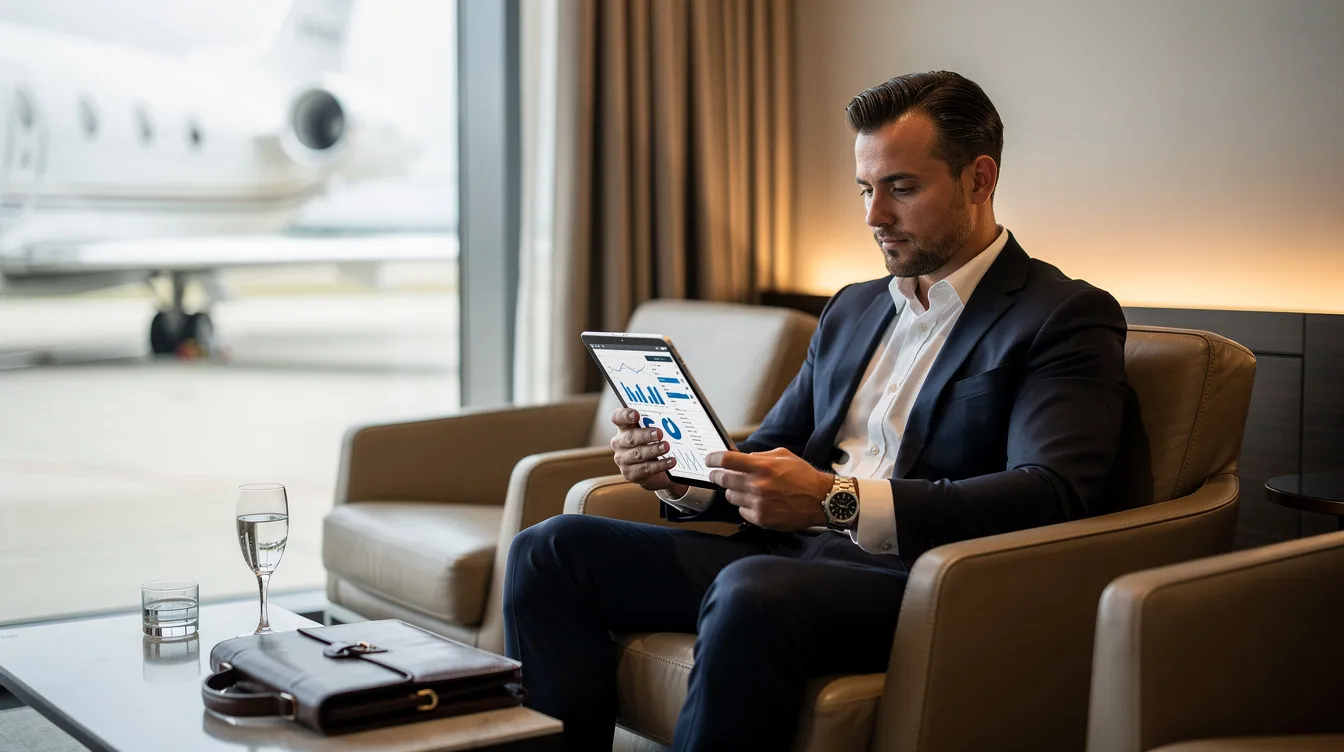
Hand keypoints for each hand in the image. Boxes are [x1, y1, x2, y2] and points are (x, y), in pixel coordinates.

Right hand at [610, 408, 687, 495]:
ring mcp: (623, 460)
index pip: (618, 417)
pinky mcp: (630, 474)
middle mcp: (619, 443)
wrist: (657, 472)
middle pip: (630, 437)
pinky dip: (660, 465)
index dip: (625, 415)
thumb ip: (657, 423)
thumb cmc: (654, 445)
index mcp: (623, 428)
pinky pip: (645, 469)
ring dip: (654, 450)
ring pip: (638, 454)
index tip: (636, 415)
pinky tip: (671, 461)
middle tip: (659, 433)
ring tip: (666, 447)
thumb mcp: (654, 432)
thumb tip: (672, 415)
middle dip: (645, 435)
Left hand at [706, 448, 833, 530]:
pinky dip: (744, 506)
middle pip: (723, 479)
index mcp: (762, 466)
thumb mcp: (783, 455)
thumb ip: (759, 455)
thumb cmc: (803, 476)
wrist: (820, 499)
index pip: (727, 460)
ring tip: (744, 489)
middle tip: (717, 475)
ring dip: (733, 491)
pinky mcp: (761, 518)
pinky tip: (756, 502)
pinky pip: (741, 511)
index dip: (713, 459)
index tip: (708, 460)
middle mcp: (757, 484)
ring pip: (731, 496)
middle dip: (717, 475)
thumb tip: (741, 457)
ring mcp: (758, 503)